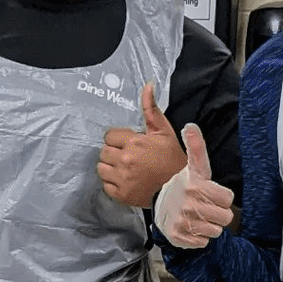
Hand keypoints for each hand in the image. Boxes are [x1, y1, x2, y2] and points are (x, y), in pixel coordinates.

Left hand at [98, 83, 187, 207]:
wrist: (181, 188)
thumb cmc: (173, 159)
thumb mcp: (164, 131)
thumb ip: (151, 109)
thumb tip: (147, 86)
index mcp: (134, 142)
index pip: (109, 136)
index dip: (118, 139)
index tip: (128, 144)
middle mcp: (125, 160)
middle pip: (103, 152)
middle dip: (113, 153)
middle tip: (127, 157)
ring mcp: (121, 179)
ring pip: (101, 169)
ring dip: (110, 168)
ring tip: (124, 169)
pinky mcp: (120, 195)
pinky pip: (105, 186)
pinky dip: (112, 184)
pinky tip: (125, 181)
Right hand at [154, 124, 234, 248]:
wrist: (160, 206)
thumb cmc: (183, 187)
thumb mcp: (194, 167)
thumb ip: (196, 147)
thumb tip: (190, 126)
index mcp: (196, 186)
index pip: (227, 198)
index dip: (221, 197)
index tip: (210, 194)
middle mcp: (189, 205)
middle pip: (225, 217)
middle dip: (217, 213)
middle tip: (205, 207)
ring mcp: (183, 222)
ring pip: (215, 231)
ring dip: (209, 226)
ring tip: (199, 217)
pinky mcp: (179, 237)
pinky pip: (203, 242)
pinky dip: (199, 237)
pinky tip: (191, 227)